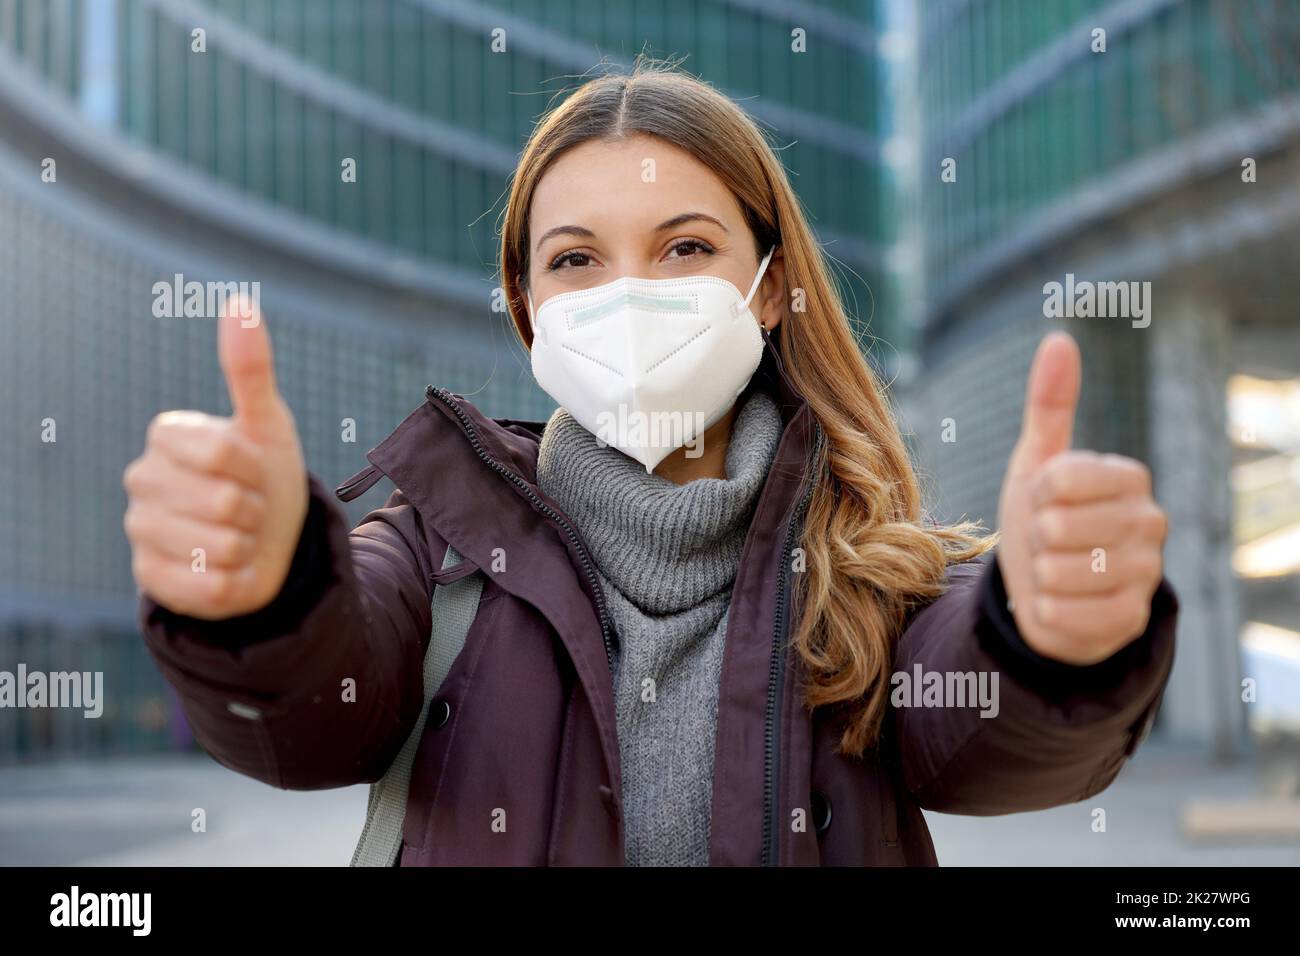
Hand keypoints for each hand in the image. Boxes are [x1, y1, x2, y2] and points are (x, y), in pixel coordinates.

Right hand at [123, 299, 308, 619]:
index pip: (220, 451)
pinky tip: (229, 568)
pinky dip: (236, 582)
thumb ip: (250, 367)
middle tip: (249, 506)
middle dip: (254, 509)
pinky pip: (210, 588)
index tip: (252, 467)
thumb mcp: (266, 422)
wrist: (266, 541)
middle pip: (222, 502)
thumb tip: (240, 301)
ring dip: (247, 546)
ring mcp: (140, 532)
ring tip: (239, 536)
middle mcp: (141, 480)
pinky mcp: (151, 581)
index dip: (253, 465)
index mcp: (166, 435)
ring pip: (217, 547)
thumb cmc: (264, 474)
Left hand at [995, 331, 1167, 664]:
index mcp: (1130, 477)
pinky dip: (1045, 612)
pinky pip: (1061, 614)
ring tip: (1054, 571)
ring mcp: (1146, 574)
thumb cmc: (1043, 518)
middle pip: (1056, 528)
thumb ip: (1049, 404)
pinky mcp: (1129, 621)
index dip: (1037, 494)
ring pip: (1057, 572)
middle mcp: (1151, 522)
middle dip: (1036, 538)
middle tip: (1049, 542)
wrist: (1048, 590)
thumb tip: (1059, 338)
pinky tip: (1059, 603)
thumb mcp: (1037, 462)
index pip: (1060, 479)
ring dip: (1039, 576)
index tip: (1047, 500)